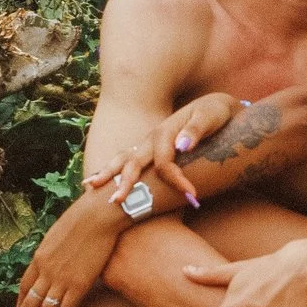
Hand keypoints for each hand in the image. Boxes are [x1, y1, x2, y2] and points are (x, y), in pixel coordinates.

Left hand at [7, 189, 127, 306]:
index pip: (24, 287)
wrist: (98, 214)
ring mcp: (60, 279)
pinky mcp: (78, 284)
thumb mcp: (62, 232)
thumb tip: (62, 251)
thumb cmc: (85, 217)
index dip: (20, 306)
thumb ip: (58, 247)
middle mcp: (45, 271)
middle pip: (27, 305)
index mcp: (39, 257)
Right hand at [86, 92, 239, 209]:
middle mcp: (151, 139)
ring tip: (90, 187)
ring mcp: (147, 144)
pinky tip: (98, 181)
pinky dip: (111, 171)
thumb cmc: (216, 113)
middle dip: (124, 182)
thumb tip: (182, 145)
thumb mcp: (211, 116)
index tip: (191, 196)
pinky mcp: (149, 149)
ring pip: (122, 160)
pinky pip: (126, 161)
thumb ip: (196, 130)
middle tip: (116, 201)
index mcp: (165, 132)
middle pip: (133, 162)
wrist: (215, 105)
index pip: (165, 163)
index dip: (176, 180)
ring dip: (107, 174)